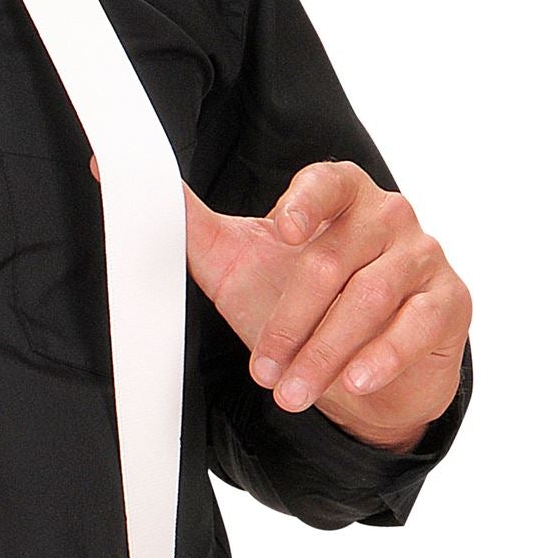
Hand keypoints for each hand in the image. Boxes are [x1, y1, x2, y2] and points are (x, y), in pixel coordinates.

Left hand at [90, 155, 470, 449]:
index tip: (279, 231)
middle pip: (334, 263)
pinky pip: (416, 328)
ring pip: (371, 301)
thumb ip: (184, 216)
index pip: (328, 181)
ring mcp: (424, 256)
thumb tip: (107, 165)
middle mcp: (389, 214)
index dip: (305, 201)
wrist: (359, 362)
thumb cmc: (292, 298)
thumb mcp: (235, 259)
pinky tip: (354, 382)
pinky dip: (381, 358)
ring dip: (325, 354)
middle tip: (263, 371)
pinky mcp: (450, 301)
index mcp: (339, 192)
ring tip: (289, 391)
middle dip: (293, 324)